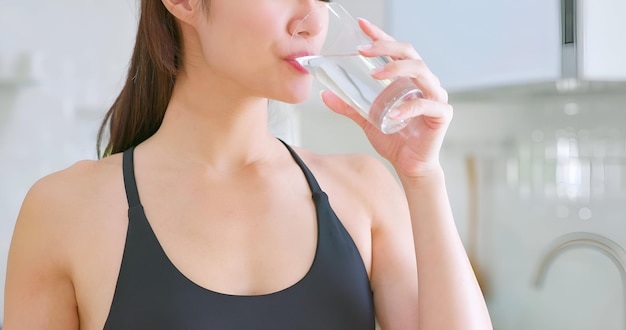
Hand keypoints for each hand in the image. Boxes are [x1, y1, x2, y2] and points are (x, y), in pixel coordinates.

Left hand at [320, 18, 452, 178]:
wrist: (409, 165)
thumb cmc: (394, 139)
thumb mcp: (366, 119)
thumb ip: (349, 106)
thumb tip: (325, 94)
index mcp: (407, 79)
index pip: (395, 50)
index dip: (380, 36)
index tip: (362, 25)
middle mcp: (423, 82)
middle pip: (409, 53)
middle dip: (385, 47)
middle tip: (362, 49)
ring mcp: (435, 96)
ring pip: (422, 71)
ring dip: (396, 69)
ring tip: (374, 75)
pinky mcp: (442, 114)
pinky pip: (427, 105)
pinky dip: (409, 108)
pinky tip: (393, 113)